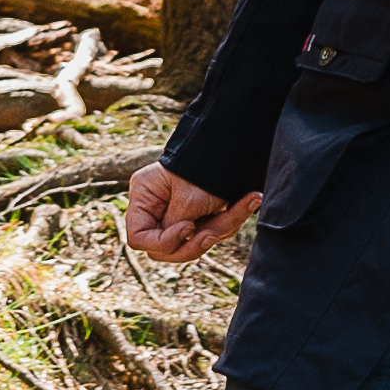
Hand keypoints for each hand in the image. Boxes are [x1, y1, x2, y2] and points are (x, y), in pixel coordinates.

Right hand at [121, 161, 254, 263]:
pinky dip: (231, 220)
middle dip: (192, 244)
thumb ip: (177, 227)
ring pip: (193, 244)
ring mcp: (178, 214)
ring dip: (219, 229)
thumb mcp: (189, 198)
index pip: (138, 238)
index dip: (162, 242)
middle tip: (212, 232)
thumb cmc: (206, 165)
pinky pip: (212, 232)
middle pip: (165, 249)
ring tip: (243, 205)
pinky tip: (251, 200)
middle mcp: (157, 208)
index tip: (188, 228)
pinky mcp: (201, 216)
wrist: (234, 140)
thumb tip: (176, 246)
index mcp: (144, 197)